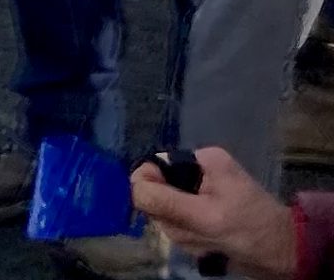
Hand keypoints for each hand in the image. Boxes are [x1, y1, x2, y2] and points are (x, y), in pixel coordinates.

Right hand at [130, 149, 295, 279]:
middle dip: (175, 219)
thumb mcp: (207, 217)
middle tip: (198, 232)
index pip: (155, 166)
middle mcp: (198, 173)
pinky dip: (192, 241)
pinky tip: (210, 247)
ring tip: (210, 242)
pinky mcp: (205, 216)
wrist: (286, 258)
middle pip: (160, 193)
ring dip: (185, 234)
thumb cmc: (251, 230)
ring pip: (169, 214)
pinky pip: (182, 227)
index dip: (151, 189)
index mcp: (201, 160)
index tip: (162, 212)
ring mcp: (201, 196)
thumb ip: (167, 202)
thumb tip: (132, 189)